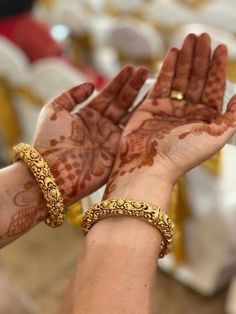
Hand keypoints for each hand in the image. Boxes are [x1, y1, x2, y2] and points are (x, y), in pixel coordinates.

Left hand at [32, 66, 147, 204]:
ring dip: (141, 101)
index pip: (107, 95)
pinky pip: (132, 134)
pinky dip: (142, 121)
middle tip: (145, 71)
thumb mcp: (54, 110)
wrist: (51, 171)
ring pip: (129, 116)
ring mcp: (111, 139)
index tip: (130, 68)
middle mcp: (101, 126)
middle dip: (133, 87)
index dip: (119, 82)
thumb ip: (71, 95)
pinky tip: (152, 108)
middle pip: (121, 103)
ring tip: (154, 83)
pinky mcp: (117, 152)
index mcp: (87, 116)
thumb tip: (91, 85)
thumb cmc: (48, 141)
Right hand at [105, 33, 235, 202]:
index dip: (218, 67)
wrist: (150, 166)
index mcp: (204, 118)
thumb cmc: (183, 154)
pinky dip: (167, 68)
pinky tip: (173, 52)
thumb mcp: (217, 136)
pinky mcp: (151, 106)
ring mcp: (169, 108)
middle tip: (202, 36)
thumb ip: (232, 116)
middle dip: (201, 57)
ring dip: (185, 58)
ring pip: (180, 78)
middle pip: (197, 78)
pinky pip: (161, 83)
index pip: (213, 87)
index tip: (221, 48)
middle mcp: (188, 111)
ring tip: (189, 39)